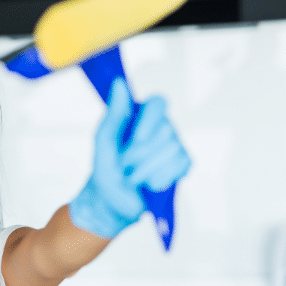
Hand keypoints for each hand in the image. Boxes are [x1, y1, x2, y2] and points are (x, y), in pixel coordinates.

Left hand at [68, 78, 190, 237]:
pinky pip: (181, 165)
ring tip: (133, 176)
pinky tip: (149, 183)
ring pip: (172, 149)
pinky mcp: (182, 164)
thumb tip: (119, 83)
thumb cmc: (105, 169)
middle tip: (124, 165)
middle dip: (140, 154)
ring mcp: (173, 144)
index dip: (150, 121)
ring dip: (147, 169)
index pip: (158, 103)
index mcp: (139, 115)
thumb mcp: (103, 142)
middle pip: (165, 131)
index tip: (136, 139)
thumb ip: (113, 114)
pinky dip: (161, 178)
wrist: (112, 202)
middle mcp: (160, 126)